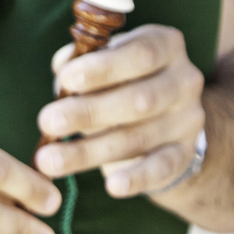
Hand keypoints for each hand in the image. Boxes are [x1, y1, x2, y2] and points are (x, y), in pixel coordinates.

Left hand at [35, 26, 206, 199]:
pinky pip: (161, 169)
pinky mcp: (184, 155)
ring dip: (88, 151)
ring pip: (137, 138)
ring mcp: (187, 120)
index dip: (103, 68)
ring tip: (48, 161)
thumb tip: (62, 66)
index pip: (140, 54)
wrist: (168, 123)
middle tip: (46, 122)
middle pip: (138, 99)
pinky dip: (137, 179)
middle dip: (88, 112)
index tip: (67, 79)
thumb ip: (82, 63)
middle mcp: (184, 81)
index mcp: (166, 47)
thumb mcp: (106, 66)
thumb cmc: (122, 84)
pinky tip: (112, 187)